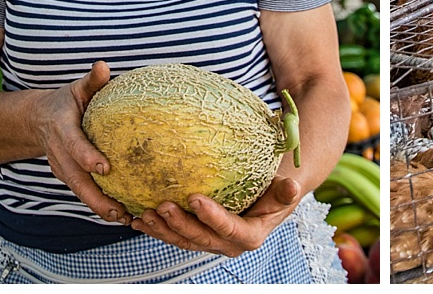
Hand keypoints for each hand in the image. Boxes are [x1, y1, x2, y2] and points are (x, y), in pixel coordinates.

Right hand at [32, 60, 130, 225]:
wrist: (37, 121)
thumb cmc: (65, 102)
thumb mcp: (76, 88)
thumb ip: (91, 81)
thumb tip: (103, 66)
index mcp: (62, 130)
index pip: (74, 146)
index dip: (87, 157)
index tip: (106, 167)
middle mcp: (59, 154)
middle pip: (77, 181)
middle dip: (97, 198)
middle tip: (120, 210)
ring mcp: (61, 168)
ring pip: (80, 192)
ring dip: (99, 207)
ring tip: (124, 218)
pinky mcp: (67, 176)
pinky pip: (82, 192)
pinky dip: (98, 205)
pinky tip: (120, 213)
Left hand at [131, 174, 302, 257]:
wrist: (266, 201)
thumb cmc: (274, 191)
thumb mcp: (281, 191)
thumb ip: (284, 192)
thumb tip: (292, 188)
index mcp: (249, 235)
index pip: (228, 227)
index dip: (211, 216)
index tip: (194, 197)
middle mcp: (227, 244)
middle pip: (200, 238)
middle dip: (180, 224)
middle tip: (163, 205)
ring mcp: (210, 242)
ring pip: (183, 241)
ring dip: (163, 230)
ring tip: (146, 215)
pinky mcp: (198, 237)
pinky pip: (175, 236)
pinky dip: (157, 230)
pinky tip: (139, 221)